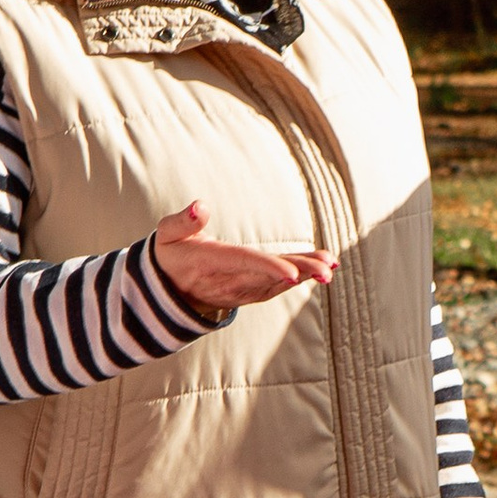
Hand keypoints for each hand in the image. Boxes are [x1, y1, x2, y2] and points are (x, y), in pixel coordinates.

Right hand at [152, 200, 337, 319]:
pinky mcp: (248, 292)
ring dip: (305, 274)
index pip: (243, 263)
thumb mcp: (166, 235)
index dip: (268, 268)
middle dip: (299, 271)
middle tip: (327, 269)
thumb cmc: (170, 254)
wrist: (167, 292)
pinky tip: (319, 270)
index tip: (292, 273)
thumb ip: (182, 221)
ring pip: (276, 283)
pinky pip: (275, 287)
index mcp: (209, 262)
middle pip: (268, 276)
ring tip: (330, 266)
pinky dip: (298, 279)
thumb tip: (200, 206)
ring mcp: (239, 289)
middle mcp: (228, 280)